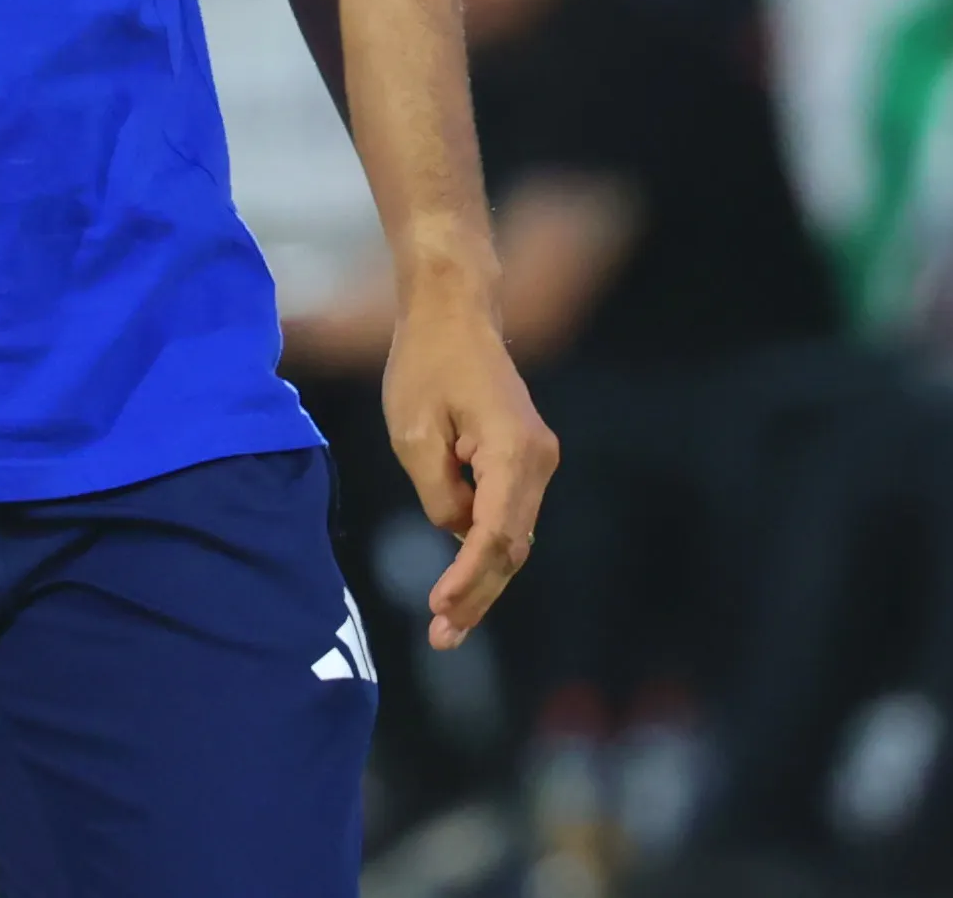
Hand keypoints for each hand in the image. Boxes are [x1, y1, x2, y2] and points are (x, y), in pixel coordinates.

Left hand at [380, 278, 558, 650]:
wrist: (454, 314)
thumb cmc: (428, 364)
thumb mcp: (414, 433)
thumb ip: (437, 493)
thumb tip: (456, 531)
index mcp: (513, 450)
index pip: (494, 534)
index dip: (467, 579)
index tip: (438, 611)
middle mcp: (538, 460)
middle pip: (511, 546)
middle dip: (478, 595)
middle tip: (441, 638)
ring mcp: (537, 460)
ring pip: (512, 537)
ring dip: (481, 580)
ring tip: (445, 624)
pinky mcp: (524, 460)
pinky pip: (508, 517)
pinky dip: (484, 551)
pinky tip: (457, 584)